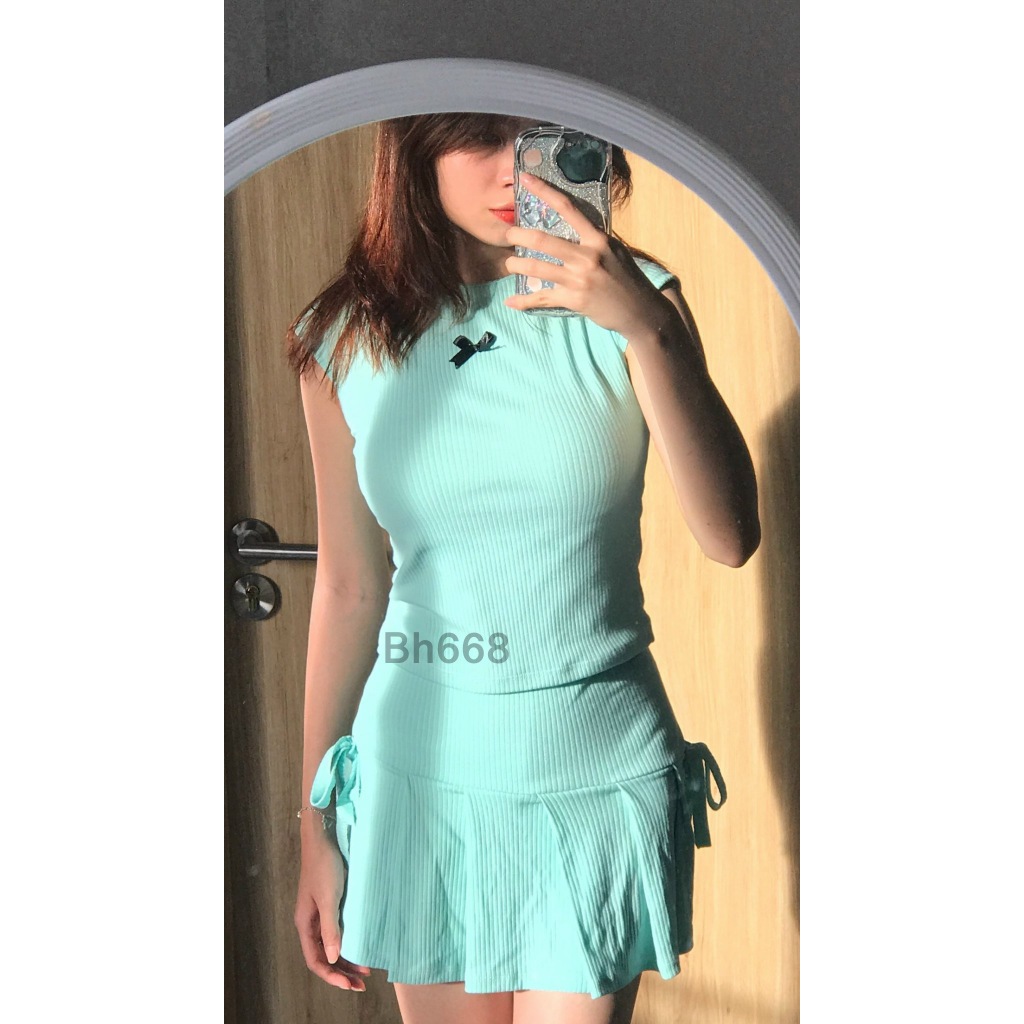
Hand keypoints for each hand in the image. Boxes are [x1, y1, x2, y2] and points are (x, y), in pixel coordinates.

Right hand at [294, 838, 370, 991]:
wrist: (323, 838)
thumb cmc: (324, 866)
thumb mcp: (329, 898)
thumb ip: (330, 929)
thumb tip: (331, 959)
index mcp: (305, 924)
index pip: (315, 961)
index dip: (331, 976)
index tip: (350, 985)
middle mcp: (310, 922)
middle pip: (323, 956)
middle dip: (341, 972)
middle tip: (362, 983)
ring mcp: (320, 913)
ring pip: (331, 945)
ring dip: (346, 959)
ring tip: (365, 970)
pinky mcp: (330, 903)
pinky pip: (337, 931)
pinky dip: (348, 942)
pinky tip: (361, 945)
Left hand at [502, 172, 673, 337]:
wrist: (640, 311)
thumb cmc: (626, 278)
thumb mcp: (614, 251)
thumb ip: (592, 240)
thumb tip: (572, 228)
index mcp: (598, 238)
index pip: (567, 208)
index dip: (544, 191)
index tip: (525, 179)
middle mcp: (587, 256)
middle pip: (543, 240)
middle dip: (519, 236)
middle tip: (508, 236)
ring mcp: (580, 279)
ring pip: (537, 268)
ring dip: (517, 266)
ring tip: (510, 264)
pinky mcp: (575, 300)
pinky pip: (542, 298)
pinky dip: (524, 301)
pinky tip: (511, 302)